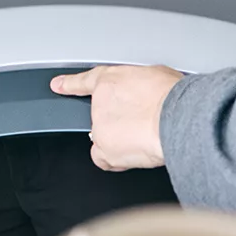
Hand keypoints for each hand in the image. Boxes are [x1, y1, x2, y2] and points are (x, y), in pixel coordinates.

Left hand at [50, 64, 182, 170]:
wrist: (177, 117)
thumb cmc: (174, 96)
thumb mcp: (157, 76)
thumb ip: (143, 84)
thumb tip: (150, 92)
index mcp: (111, 79)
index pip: (86, 81)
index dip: (70, 84)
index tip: (59, 86)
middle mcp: (99, 103)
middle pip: (102, 116)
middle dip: (120, 121)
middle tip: (144, 123)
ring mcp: (99, 127)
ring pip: (104, 139)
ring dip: (120, 140)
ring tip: (145, 138)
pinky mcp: (105, 150)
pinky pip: (104, 159)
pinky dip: (114, 159)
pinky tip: (133, 154)